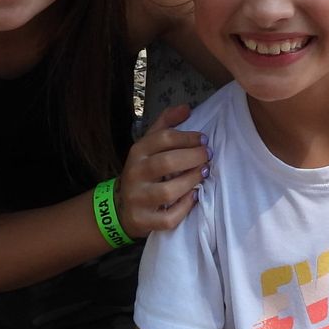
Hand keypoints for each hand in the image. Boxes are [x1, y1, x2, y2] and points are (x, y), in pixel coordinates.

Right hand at [116, 105, 207, 237]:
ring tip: (203, 173)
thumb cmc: (143, 171)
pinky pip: (168, 217)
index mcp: (137, 152)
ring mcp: (138, 199)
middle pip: (167, 163)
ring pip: (168, 191)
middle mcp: (135, 174)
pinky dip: (185, 207)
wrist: (120, 206)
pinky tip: (194, 196)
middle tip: (207, 155)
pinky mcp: (143, 221)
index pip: (163, 138)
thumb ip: (166, 124)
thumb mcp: (148, 145)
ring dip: (191, 181)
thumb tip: (186, 107)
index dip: (187, 137)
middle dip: (193, 157)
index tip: (203, 139)